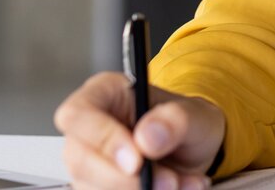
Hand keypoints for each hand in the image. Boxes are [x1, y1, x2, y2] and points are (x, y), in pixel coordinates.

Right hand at [53, 71, 225, 188]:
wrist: (195, 152)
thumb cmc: (186, 123)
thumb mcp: (195, 114)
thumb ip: (175, 120)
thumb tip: (148, 135)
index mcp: (105, 94)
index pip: (78, 114)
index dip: (102, 138)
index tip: (135, 161)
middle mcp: (90, 130)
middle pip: (80, 159)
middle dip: (123, 178)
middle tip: (165, 181)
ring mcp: (91, 163)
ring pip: (91, 186)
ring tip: (178, 182)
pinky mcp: (99, 186)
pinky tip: (174, 187)